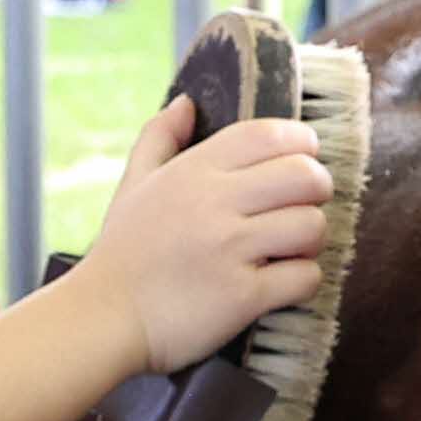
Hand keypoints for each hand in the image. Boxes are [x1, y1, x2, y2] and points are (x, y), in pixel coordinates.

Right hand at [85, 97, 330, 371]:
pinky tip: (283, 284)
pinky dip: (303, 282)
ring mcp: (230, 250)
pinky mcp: (243, 296)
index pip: (270, 135)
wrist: (103, 318)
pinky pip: (304, 277)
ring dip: (312, 240)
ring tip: (293, 249)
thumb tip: (186, 102)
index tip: (303, 161)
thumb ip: (159, 137)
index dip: (302, 144)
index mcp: (194, 171)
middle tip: (303, 207)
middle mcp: (215, 203)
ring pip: (312, 226)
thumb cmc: (122, 252)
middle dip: (317, 190)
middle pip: (305, 176)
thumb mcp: (134, 184)